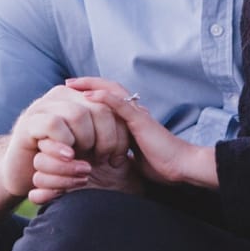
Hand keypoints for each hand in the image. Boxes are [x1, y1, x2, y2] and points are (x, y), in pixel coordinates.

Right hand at [1, 85, 129, 198]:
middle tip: (104, 160)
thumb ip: (108, 127)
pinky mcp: (29, 122)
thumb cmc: (60, 160)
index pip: (111, 104)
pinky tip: (69, 157)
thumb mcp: (89, 143)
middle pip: (99, 108)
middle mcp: (62, 95)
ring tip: (86, 160)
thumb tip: (138, 112)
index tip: (119, 156)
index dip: (120, 131)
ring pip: (78, 114)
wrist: (21, 173)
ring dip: (87, 141)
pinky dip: (65, 142)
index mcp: (80, 96)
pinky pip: (53, 124)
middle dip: (107, 138)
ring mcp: (44, 106)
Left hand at [67, 77, 217, 188]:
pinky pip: (120, 104)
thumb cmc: (162, 165)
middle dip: (86, 84)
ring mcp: (138, 114)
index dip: (91, 95)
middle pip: (108, 89)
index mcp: (132, 120)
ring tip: (72, 84)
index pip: (109, 100)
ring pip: (111, 90)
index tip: (72, 96)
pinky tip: (88, 95)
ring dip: (90, 85)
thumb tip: (105, 157)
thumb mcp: (134, 156)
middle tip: (67, 83)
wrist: (182, 167)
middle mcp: (134, 112)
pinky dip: (103, 97)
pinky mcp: (140, 120)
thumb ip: (121, 150)